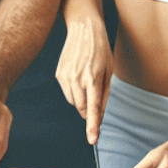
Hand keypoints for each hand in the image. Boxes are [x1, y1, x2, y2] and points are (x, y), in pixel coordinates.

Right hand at [55, 17, 112, 142]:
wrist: (84, 28)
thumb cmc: (100, 49)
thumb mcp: (109, 71)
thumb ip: (104, 95)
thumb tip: (99, 115)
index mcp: (93, 78)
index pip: (92, 108)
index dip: (92, 126)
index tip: (92, 140)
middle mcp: (77, 79)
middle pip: (81, 108)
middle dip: (88, 110)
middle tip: (95, 98)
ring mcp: (66, 77)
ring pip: (73, 102)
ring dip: (81, 100)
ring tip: (87, 81)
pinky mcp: (59, 74)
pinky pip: (67, 92)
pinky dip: (74, 91)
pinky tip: (79, 76)